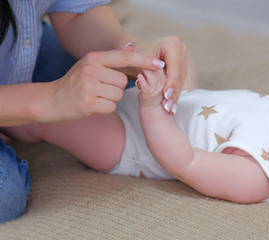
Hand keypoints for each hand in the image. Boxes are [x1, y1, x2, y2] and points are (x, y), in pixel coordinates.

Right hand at [44, 50, 163, 121]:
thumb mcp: (89, 64)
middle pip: (123, 81)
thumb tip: (130, 47)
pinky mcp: (89, 103)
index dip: (143, 61)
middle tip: (101, 89)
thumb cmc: (75, 82)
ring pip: (118, 94)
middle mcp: (91, 70)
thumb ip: (110, 58)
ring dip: (111, 98)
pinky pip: (111, 106)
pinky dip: (106, 108)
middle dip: (117, 87)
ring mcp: (89, 87)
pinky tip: (93, 105)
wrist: (51, 100)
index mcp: (93, 58)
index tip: (159, 65)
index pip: (124, 57)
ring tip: (96, 96)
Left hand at [131, 37, 187, 113]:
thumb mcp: (138, 58)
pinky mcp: (183, 67)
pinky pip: (180, 83)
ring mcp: (183, 59)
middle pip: (179, 75)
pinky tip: (171, 106)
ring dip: (175, 96)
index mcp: (172, 43)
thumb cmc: (136, 54)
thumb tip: (158, 68)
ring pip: (181, 81)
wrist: (138, 53)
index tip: (165, 95)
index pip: (174, 66)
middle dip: (173, 92)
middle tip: (167, 107)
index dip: (170, 82)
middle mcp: (181, 49)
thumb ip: (146, 64)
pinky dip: (174, 95)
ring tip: (169, 109)